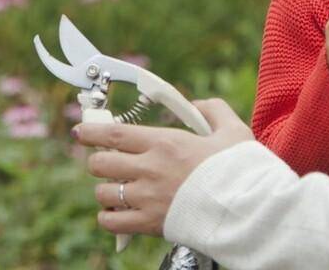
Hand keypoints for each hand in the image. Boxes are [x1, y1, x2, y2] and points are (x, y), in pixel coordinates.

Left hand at [72, 99, 252, 235]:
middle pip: (101, 163)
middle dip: (98, 161)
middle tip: (106, 162)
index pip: (114, 134)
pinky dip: (110, 218)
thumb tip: (198, 103)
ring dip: (106, 190)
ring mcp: (147, 198)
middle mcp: (150, 169)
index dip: (91, 131)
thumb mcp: (232, 130)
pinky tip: (119, 213)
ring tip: (117, 190)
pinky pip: (112, 222)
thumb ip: (213, 110)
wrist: (248, 210)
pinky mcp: (150, 224)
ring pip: (103, 193)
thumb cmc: (241, 170)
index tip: (80, 130)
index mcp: (165, 143)